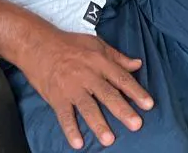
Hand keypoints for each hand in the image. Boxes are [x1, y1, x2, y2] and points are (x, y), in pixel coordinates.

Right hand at [16, 27, 152, 149]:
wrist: (39, 45)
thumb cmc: (70, 44)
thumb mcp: (97, 44)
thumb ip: (118, 57)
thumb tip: (138, 64)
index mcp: (100, 62)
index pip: (122, 78)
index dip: (136, 92)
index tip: (149, 105)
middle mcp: (88, 75)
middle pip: (108, 94)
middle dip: (123, 110)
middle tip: (136, 125)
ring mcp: (71, 87)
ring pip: (88, 107)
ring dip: (99, 124)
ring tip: (109, 139)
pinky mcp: (56, 97)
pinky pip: (64, 115)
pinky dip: (71, 129)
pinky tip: (78, 143)